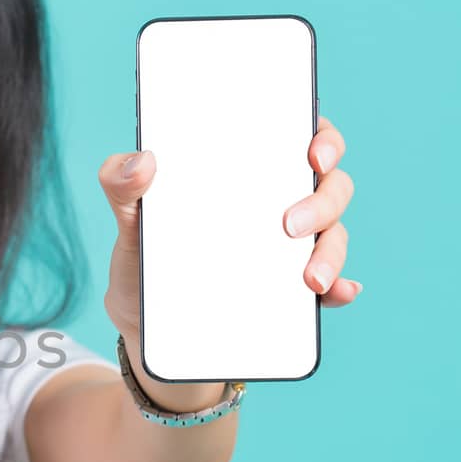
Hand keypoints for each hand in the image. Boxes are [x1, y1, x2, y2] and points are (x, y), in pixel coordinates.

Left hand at [100, 115, 360, 341]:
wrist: (143, 324)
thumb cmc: (145, 257)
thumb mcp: (128, 221)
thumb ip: (121, 184)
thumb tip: (142, 160)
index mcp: (248, 172)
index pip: (299, 136)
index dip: (320, 137)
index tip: (313, 152)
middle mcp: (280, 203)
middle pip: (329, 185)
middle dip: (324, 201)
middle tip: (290, 225)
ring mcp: (292, 248)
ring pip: (335, 234)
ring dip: (332, 252)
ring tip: (309, 278)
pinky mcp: (293, 292)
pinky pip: (330, 287)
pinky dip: (339, 289)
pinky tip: (334, 294)